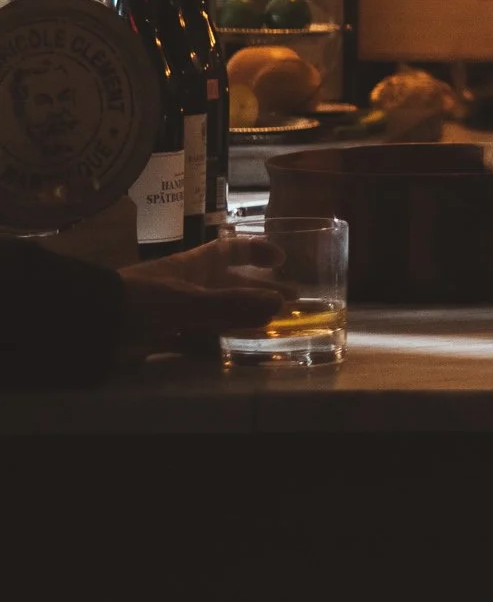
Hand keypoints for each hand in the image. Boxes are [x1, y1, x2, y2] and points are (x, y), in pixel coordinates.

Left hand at [119, 235, 293, 354]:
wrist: (93, 324)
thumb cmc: (142, 300)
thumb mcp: (189, 301)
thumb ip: (232, 305)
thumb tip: (279, 306)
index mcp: (195, 266)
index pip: (232, 249)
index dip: (257, 250)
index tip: (282, 258)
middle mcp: (188, 285)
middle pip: (231, 284)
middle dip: (261, 291)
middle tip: (291, 302)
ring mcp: (175, 312)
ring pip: (217, 314)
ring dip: (241, 320)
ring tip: (269, 329)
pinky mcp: (163, 336)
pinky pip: (197, 339)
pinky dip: (216, 345)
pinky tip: (232, 352)